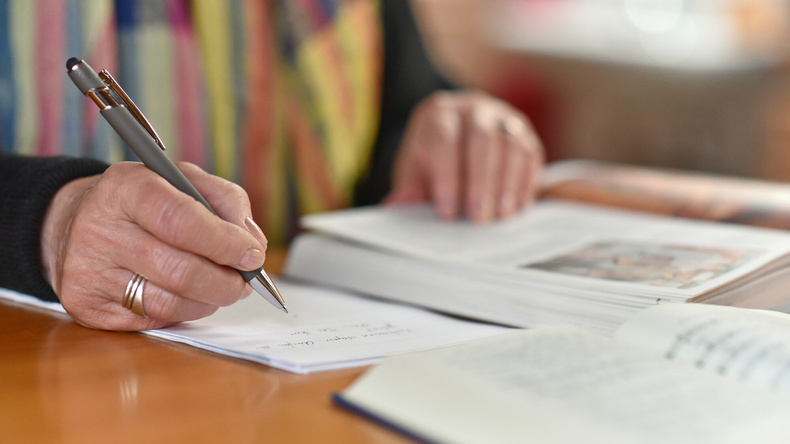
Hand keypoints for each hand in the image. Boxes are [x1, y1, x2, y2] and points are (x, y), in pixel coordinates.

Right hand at [40, 162, 266, 330]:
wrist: (78, 223)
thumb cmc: (145, 202)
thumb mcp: (184, 181)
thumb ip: (227, 202)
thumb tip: (253, 243)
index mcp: (126, 187)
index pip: (181, 221)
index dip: (225, 243)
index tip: (253, 255)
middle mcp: (99, 228)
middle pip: (179, 270)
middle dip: (226, 282)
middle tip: (245, 281)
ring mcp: (87, 270)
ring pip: (169, 303)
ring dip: (209, 301)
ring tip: (220, 288)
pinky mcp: (85, 305)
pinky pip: (152, 320)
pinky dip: (182, 312)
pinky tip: (186, 296)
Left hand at [385, 90, 543, 222]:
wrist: (457, 143)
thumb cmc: (432, 161)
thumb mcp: (414, 173)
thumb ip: (407, 191)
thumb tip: (395, 209)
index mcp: (438, 113)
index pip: (444, 139)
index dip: (446, 177)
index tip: (448, 212)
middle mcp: (472, 107)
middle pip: (482, 139)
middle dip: (480, 182)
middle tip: (478, 218)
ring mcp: (501, 116)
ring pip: (510, 145)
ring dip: (507, 184)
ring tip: (500, 217)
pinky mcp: (523, 131)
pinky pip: (530, 153)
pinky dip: (525, 182)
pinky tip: (517, 207)